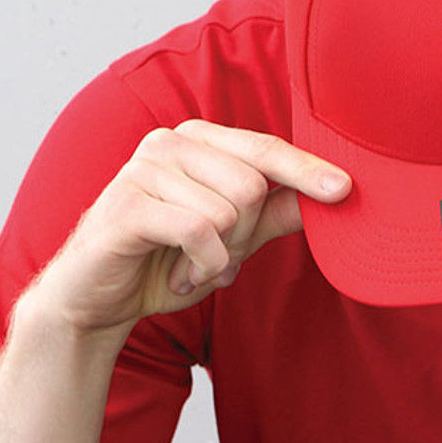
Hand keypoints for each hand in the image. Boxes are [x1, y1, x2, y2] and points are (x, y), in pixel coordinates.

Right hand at [31, 120, 350, 334]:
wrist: (96, 301)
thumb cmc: (166, 262)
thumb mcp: (234, 240)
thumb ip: (276, 213)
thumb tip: (334, 194)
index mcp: (198, 141)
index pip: (266, 149)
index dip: (307, 170)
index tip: (345, 188)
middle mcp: (170, 142)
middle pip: (253, 186)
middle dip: (245, 236)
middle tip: (214, 256)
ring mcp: (144, 168)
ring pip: (229, 211)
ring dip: (220, 256)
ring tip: (189, 264)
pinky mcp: (127, 202)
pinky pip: (199, 231)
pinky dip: (201, 265)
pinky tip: (178, 274)